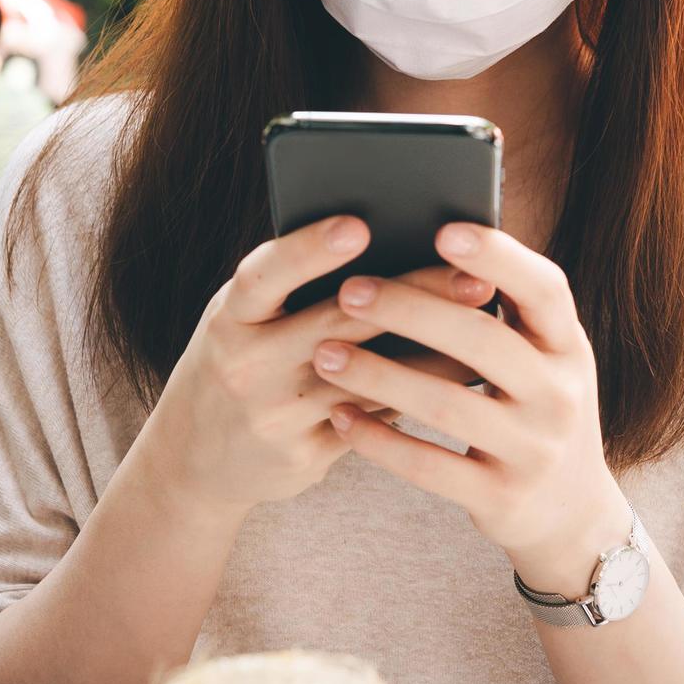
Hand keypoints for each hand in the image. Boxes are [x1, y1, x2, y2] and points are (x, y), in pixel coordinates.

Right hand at [139, 215, 494, 514]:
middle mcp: (245, 366)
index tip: (357, 225)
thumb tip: (391, 242)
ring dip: (434, 351)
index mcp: (229, 317)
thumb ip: (294, 290)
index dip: (307, 251)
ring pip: (369, 377)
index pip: (264, 276)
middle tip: (473, 276)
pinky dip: (419, 393)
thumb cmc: (241, 361)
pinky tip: (464, 375)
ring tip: (488, 325)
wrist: (194, 458)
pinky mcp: (302, 457)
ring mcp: (273, 416)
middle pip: (336, 323)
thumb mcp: (245, 319)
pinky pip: (372, 420)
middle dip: (412, 296)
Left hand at [311, 223, 631, 594]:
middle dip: (411, 311)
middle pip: (483, 342)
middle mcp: (560, 396)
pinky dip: (379, 441)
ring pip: (447, 404)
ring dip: (380, 376)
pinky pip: (429, 466)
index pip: (545, 290)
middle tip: (349, 290)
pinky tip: (340, 418)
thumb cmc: (536, 412)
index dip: (500, 257)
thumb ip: (505, 315)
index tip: (444, 231)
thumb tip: (430, 241)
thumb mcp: (543, 362)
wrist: (571, 515)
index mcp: (569, 347)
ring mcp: (533, 451)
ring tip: (325, 355)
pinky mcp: (500, 498)